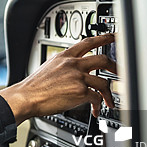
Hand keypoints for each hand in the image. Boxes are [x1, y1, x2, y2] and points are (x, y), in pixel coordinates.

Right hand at [0, 34, 115, 122]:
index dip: (104, 38)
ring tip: (110, 101)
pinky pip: (97, 98)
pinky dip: (99, 105)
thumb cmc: (34, 86)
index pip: (88, 42)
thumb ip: (64, 65)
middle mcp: (73, 64)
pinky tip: (95, 110)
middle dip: (115, 66)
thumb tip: (73, 70)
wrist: (27, 97)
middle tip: (120, 71)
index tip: (114, 36)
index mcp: (65, 56)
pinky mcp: (80, 91)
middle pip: (102, 59)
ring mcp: (77, 77)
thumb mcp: (48, 67)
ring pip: (104, 82)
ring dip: (109, 94)